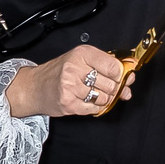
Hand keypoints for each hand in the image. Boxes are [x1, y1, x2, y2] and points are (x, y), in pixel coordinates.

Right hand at [4, 45, 133, 116]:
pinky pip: (94, 109)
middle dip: (114, 89)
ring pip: (104, 98)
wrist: (35, 87)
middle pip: (111, 84)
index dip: (121, 74)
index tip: (121, 76)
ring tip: (94, 94)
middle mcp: (75, 68)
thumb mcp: (81, 60)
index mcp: (81, 54)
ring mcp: (71, 87)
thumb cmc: (59, 72)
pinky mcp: (68, 104)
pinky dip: (95, 107)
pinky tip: (87, 101)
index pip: (114, 66)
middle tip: (108, 88)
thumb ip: (106, 65)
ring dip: (104, 99)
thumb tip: (130, 76)